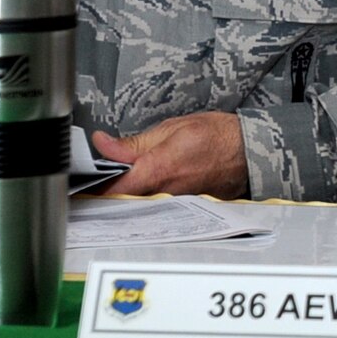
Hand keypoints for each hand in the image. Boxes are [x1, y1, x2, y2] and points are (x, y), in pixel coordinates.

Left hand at [92, 112, 248, 198]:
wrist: (252, 150)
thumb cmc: (218, 135)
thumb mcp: (172, 128)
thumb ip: (134, 143)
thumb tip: (103, 145)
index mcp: (159, 170)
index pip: (113, 189)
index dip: (94, 187)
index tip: (84, 180)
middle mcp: (166, 194)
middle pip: (124, 201)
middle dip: (109, 192)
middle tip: (101, 179)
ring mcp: (176, 205)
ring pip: (140, 205)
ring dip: (129, 195)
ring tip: (127, 179)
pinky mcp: (186, 208)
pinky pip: (159, 206)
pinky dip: (149, 198)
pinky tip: (149, 187)